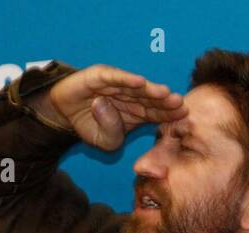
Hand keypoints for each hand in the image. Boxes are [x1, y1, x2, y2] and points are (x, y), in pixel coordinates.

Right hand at [47, 64, 187, 150]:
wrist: (65, 114)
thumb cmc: (89, 126)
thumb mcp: (105, 141)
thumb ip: (112, 132)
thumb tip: (106, 106)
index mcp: (136, 113)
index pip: (156, 113)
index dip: (168, 114)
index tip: (183, 115)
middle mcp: (130, 97)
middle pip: (151, 99)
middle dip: (166, 102)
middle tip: (180, 104)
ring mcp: (117, 85)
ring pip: (137, 88)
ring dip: (151, 90)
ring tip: (165, 94)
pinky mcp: (101, 76)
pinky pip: (115, 77)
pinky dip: (126, 79)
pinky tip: (140, 82)